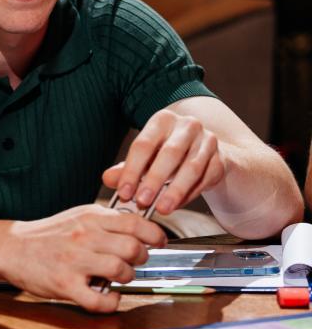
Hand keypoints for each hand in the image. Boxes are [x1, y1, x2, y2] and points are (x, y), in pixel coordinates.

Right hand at [2, 204, 165, 312]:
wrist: (12, 247)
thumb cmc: (49, 234)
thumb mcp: (79, 216)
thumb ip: (107, 221)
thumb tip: (140, 225)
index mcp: (91, 217)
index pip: (135, 222)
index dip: (154, 234)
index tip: (159, 242)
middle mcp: (85, 236)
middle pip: (132, 247)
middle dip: (141, 258)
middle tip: (135, 261)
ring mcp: (75, 261)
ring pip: (120, 270)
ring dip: (127, 277)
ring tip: (119, 277)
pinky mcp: (65, 285)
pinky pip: (100, 300)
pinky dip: (111, 301)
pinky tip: (108, 296)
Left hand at [103, 108, 224, 215]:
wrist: (206, 152)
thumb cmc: (168, 154)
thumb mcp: (146, 158)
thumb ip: (126, 168)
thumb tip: (107, 179)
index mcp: (163, 120)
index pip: (143, 144)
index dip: (132, 170)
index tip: (123, 192)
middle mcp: (187, 125)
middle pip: (170, 153)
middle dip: (154, 180)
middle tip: (142, 202)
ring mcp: (207, 141)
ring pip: (192, 167)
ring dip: (175, 190)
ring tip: (162, 209)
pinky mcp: (220, 159)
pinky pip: (206, 179)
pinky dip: (191, 194)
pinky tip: (178, 205)